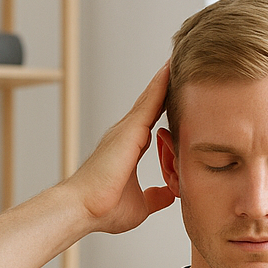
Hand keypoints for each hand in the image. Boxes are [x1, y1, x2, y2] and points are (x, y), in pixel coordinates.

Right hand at [64, 65, 176, 234]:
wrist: (83, 209)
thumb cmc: (104, 209)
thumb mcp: (142, 204)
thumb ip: (156, 196)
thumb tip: (171, 193)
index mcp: (130, 148)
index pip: (152, 120)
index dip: (165, 105)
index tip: (180, 93)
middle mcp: (126, 134)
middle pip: (151, 103)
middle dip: (166, 86)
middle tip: (184, 66)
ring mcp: (126, 130)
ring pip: (151, 98)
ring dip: (166, 79)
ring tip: (181, 58)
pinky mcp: (129, 131)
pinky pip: (150, 102)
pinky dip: (161, 85)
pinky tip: (172, 69)